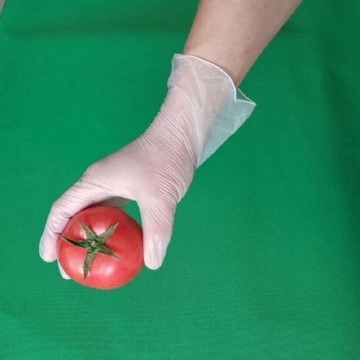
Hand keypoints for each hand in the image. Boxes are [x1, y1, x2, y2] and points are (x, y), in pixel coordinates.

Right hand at [39, 54, 254, 275]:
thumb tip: (152, 263)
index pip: (62, 210)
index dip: (51, 235)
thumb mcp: (159, 198)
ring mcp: (115, 185)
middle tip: (72, 268)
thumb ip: (155, 230)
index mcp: (95, 182)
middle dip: (69, 242)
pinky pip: (114, 213)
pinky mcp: (131, 187)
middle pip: (75, 215)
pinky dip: (111, 229)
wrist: (182, 136)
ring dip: (90, 236)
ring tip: (92, 259)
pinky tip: (119, 242)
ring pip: (95, 215)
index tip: (49, 259)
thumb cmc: (165, 159)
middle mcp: (100, 184)